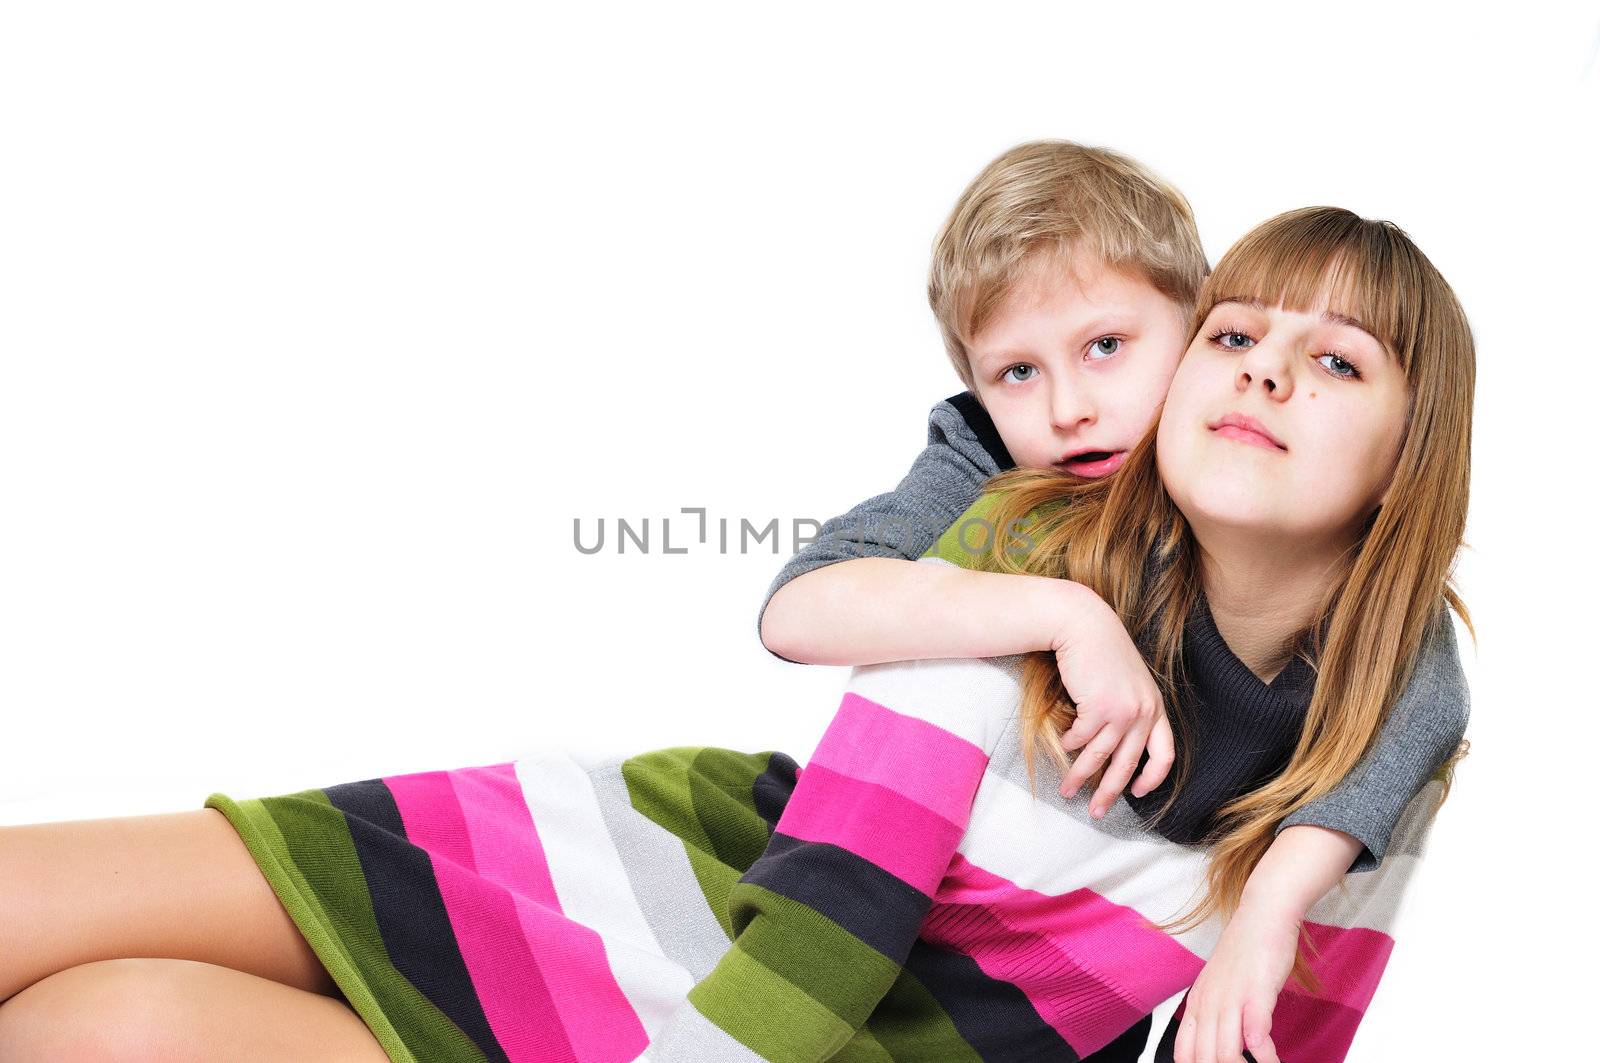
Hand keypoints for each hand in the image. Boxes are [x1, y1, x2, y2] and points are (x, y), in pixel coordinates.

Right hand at [1049, 585, 1173, 817]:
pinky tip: (1063, 744)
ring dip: (1081, 776)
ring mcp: (1122, 710)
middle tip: (1096, 811)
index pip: (1164, 754)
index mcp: (1155, 708)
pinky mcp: (1098, 707)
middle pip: (1128, 764)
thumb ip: (1130, 710)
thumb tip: (1117, 746)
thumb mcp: (1128, 682)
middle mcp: (1144, 712)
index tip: (1138, 793)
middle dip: (1110, 793)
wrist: (1084, 625)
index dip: (1153, 779)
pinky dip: (1070, 744)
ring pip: (1100, 756)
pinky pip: (1081, 738)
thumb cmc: (1102, 652)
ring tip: (1068, 791)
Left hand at [1172, 904, 1297, 1062]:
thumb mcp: (1220, 984)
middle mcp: (1209, 1003)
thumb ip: (1216, 1013)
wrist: (1263, 914)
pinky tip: (1273, 1062)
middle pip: (1204, 1059)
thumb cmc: (1246, 951)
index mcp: (1197, 1003)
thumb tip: (1219, 1043)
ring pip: (1225, 1054)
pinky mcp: (1256, 994)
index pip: (1183, 1053)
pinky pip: (1256, 1038)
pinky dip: (1265, 1058)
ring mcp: (1231, 999)